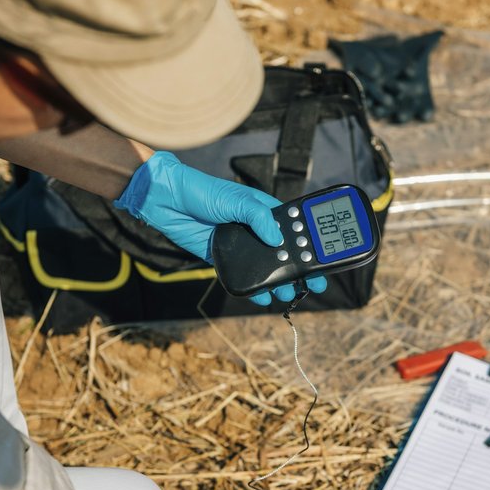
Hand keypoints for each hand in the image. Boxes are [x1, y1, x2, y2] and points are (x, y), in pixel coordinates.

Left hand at [114, 151, 326, 304]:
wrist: (166, 201)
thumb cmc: (201, 191)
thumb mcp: (234, 199)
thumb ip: (257, 217)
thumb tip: (277, 238)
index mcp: (264, 211)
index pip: (294, 228)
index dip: (310, 244)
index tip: (324, 259)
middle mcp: (256, 229)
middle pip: (284, 252)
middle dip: (300, 269)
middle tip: (313, 285)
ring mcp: (241, 245)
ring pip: (267, 267)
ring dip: (279, 281)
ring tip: (289, 294)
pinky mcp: (225, 258)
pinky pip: (244, 276)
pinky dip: (255, 288)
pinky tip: (264, 297)